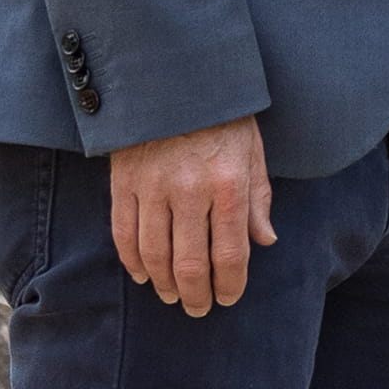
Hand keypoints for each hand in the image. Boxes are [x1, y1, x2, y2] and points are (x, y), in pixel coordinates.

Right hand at [106, 116, 275, 315]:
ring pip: (154, 254)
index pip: (231, 252)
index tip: (228, 299)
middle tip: (199, 309)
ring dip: (163, 283)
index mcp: (229, 185)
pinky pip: (124, 233)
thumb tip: (265, 241)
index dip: (230, 283)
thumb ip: (258, 199)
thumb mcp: (253, 152)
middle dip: (196, 293)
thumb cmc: (223, 117)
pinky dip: (132, 260)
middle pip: (190, 262)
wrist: (174, 80)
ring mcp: (152, 188)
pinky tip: (142, 274)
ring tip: (172, 296)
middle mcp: (190, 191)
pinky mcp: (123, 184)